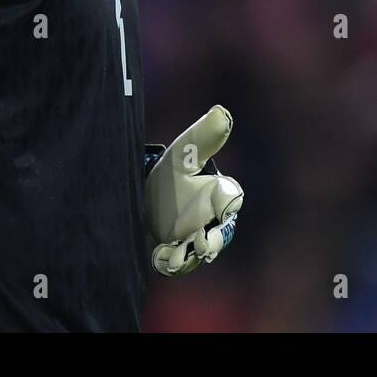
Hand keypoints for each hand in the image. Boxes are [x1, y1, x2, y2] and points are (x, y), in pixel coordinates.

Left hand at [144, 105, 242, 276]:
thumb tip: (221, 111)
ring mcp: (191, 241)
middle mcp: (209, 222)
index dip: (230, 200)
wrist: (146, 198)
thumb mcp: (184, 155)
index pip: (230, 198)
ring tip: (172, 253)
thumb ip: (202, 138)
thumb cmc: (173, 176)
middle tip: (203, 242)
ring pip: (196, 254)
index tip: (227, 201)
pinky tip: (157, 254)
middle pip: (219, 235)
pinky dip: (168, 262)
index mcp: (217, 195)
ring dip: (187, 256)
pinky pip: (174, 264)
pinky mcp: (172, 254)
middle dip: (213, 241)